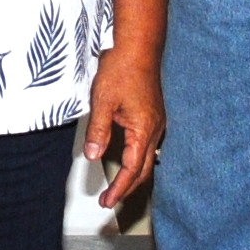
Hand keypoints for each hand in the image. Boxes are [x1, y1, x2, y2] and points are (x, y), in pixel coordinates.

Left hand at [84, 49, 163, 209]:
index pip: (132, 170)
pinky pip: (147, 146)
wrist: (138, 47)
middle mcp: (155, 130)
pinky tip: (127, 160)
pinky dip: (137, 160)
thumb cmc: (122, 69)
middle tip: (110, 201)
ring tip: (117, 187)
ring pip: (147, 159)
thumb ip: (99, 131)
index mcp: (144, 130)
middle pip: (144, 170)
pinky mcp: (153, 116)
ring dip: (133, 176)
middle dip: (127, 189)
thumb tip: (93, 156)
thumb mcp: (103, 101)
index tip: (107, 202)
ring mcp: (156, 123)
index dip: (119, 189)